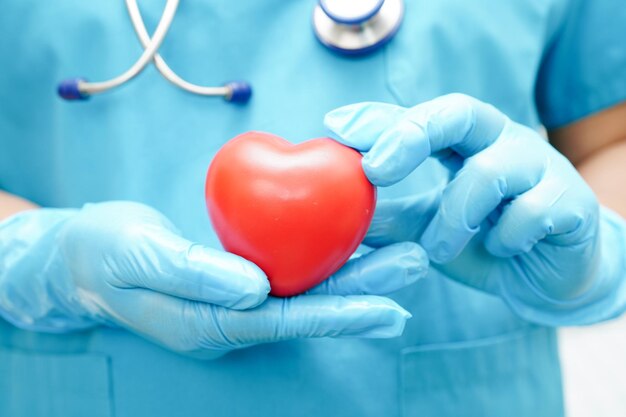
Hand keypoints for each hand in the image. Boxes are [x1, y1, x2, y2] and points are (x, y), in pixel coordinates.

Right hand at [0, 201, 427, 357]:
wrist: (85, 254)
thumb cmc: (106, 254)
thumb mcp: (140, 257)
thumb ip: (196, 275)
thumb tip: (257, 288)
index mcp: (210, 322)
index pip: (285, 319)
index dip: (338, 313)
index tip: (388, 305)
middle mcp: (234, 316)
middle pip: (309, 305)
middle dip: (364, 291)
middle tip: (415, 265)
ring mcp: (238, 298)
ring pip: (308, 288)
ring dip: (357, 274)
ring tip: (406, 256)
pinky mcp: (239, 276)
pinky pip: (291, 268)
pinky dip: (326, 258)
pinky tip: (356, 243)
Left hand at [325, 94, 621, 323]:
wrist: (549, 277)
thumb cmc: (483, 241)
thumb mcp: (427, 228)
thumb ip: (387, 219)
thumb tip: (333, 213)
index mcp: (465, 141)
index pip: (420, 116)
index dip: (379, 119)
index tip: (336, 127)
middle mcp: (501, 141)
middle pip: (460, 112)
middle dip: (411, 135)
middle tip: (375, 170)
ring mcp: (540, 166)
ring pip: (490, 171)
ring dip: (453, 216)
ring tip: (437, 249)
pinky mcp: (570, 201)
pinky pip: (532, 211)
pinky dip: (505, 237)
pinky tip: (501, 249)